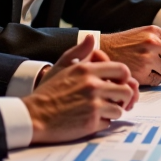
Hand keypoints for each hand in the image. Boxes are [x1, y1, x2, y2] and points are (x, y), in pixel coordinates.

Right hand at [23, 34, 138, 143]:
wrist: (33, 116)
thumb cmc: (48, 92)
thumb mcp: (61, 66)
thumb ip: (79, 51)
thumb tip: (91, 37)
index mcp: (87, 70)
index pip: (122, 70)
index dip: (125, 78)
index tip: (118, 83)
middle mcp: (93, 86)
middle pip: (127, 90)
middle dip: (124, 97)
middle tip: (115, 100)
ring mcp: (93, 105)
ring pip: (120, 108)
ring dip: (112, 111)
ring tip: (100, 110)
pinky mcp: (90, 122)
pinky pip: (108, 123)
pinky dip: (102, 123)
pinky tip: (90, 119)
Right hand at [101, 26, 160, 85]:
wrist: (101, 51)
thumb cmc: (122, 44)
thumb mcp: (142, 33)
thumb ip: (159, 39)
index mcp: (154, 31)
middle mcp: (152, 43)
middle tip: (158, 64)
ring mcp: (147, 59)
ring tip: (149, 69)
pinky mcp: (141, 74)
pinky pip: (157, 80)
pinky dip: (152, 80)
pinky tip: (143, 75)